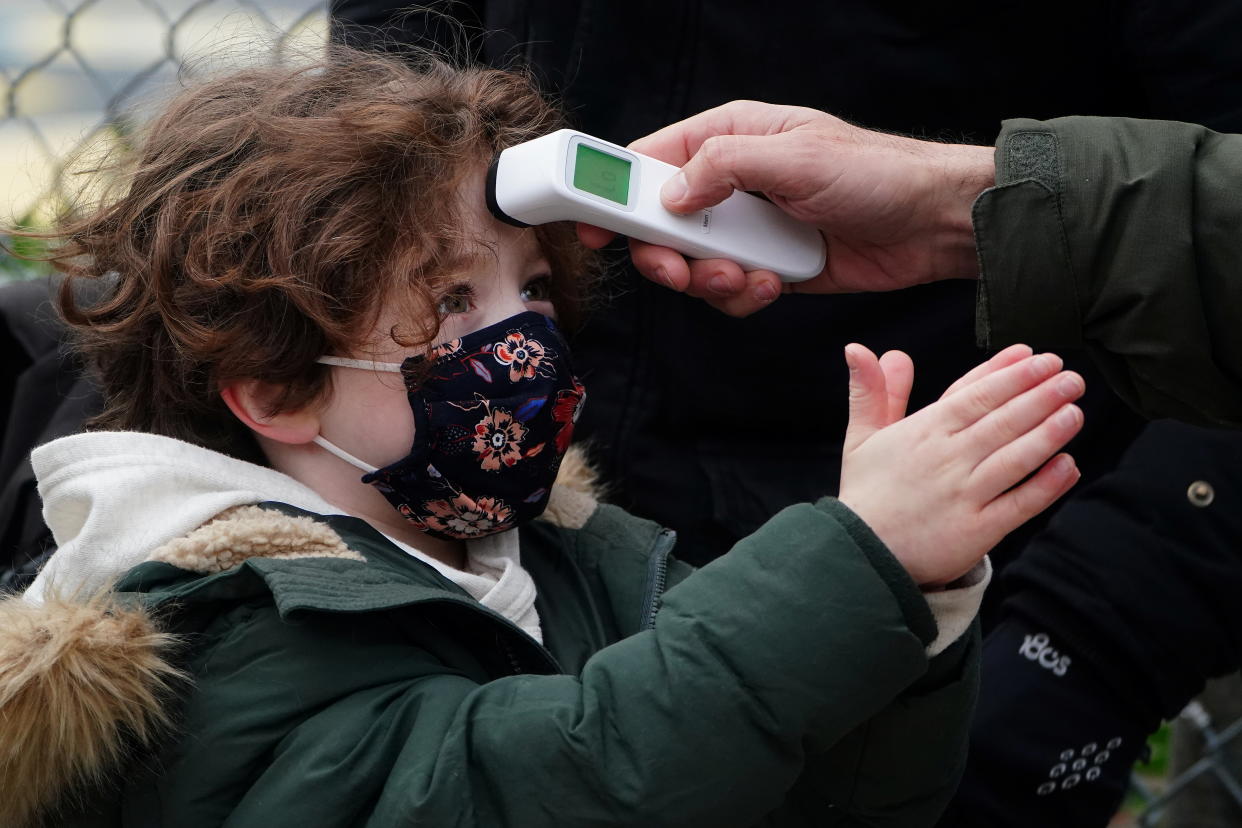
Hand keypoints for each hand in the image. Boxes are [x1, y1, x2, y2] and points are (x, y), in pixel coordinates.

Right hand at [577, 100, 994, 316]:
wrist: (933, 225)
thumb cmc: (876, 174)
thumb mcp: (795, 156)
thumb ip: (722, 167)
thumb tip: (669, 195)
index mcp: (732, 138)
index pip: (652, 161)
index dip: (616, 193)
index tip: (594, 225)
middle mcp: (733, 184)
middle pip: (662, 225)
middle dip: (667, 255)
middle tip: (683, 269)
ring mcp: (750, 229)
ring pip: (693, 265)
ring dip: (710, 281)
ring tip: (747, 278)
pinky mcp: (769, 268)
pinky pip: (730, 291)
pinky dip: (742, 297)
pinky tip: (772, 287)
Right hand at [838, 344, 1083, 585]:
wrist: (860, 556)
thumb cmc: (866, 494)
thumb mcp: (860, 437)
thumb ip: (871, 391)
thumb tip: (859, 348)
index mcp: (923, 432)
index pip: (972, 393)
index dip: (1006, 372)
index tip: (1034, 355)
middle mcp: (947, 458)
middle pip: (1000, 419)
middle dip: (1038, 394)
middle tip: (1069, 375)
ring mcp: (964, 494)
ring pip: (1014, 456)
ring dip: (1048, 432)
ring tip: (1074, 410)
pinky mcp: (977, 530)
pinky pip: (1018, 503)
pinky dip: (1045, 485)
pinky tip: (1068, 466)